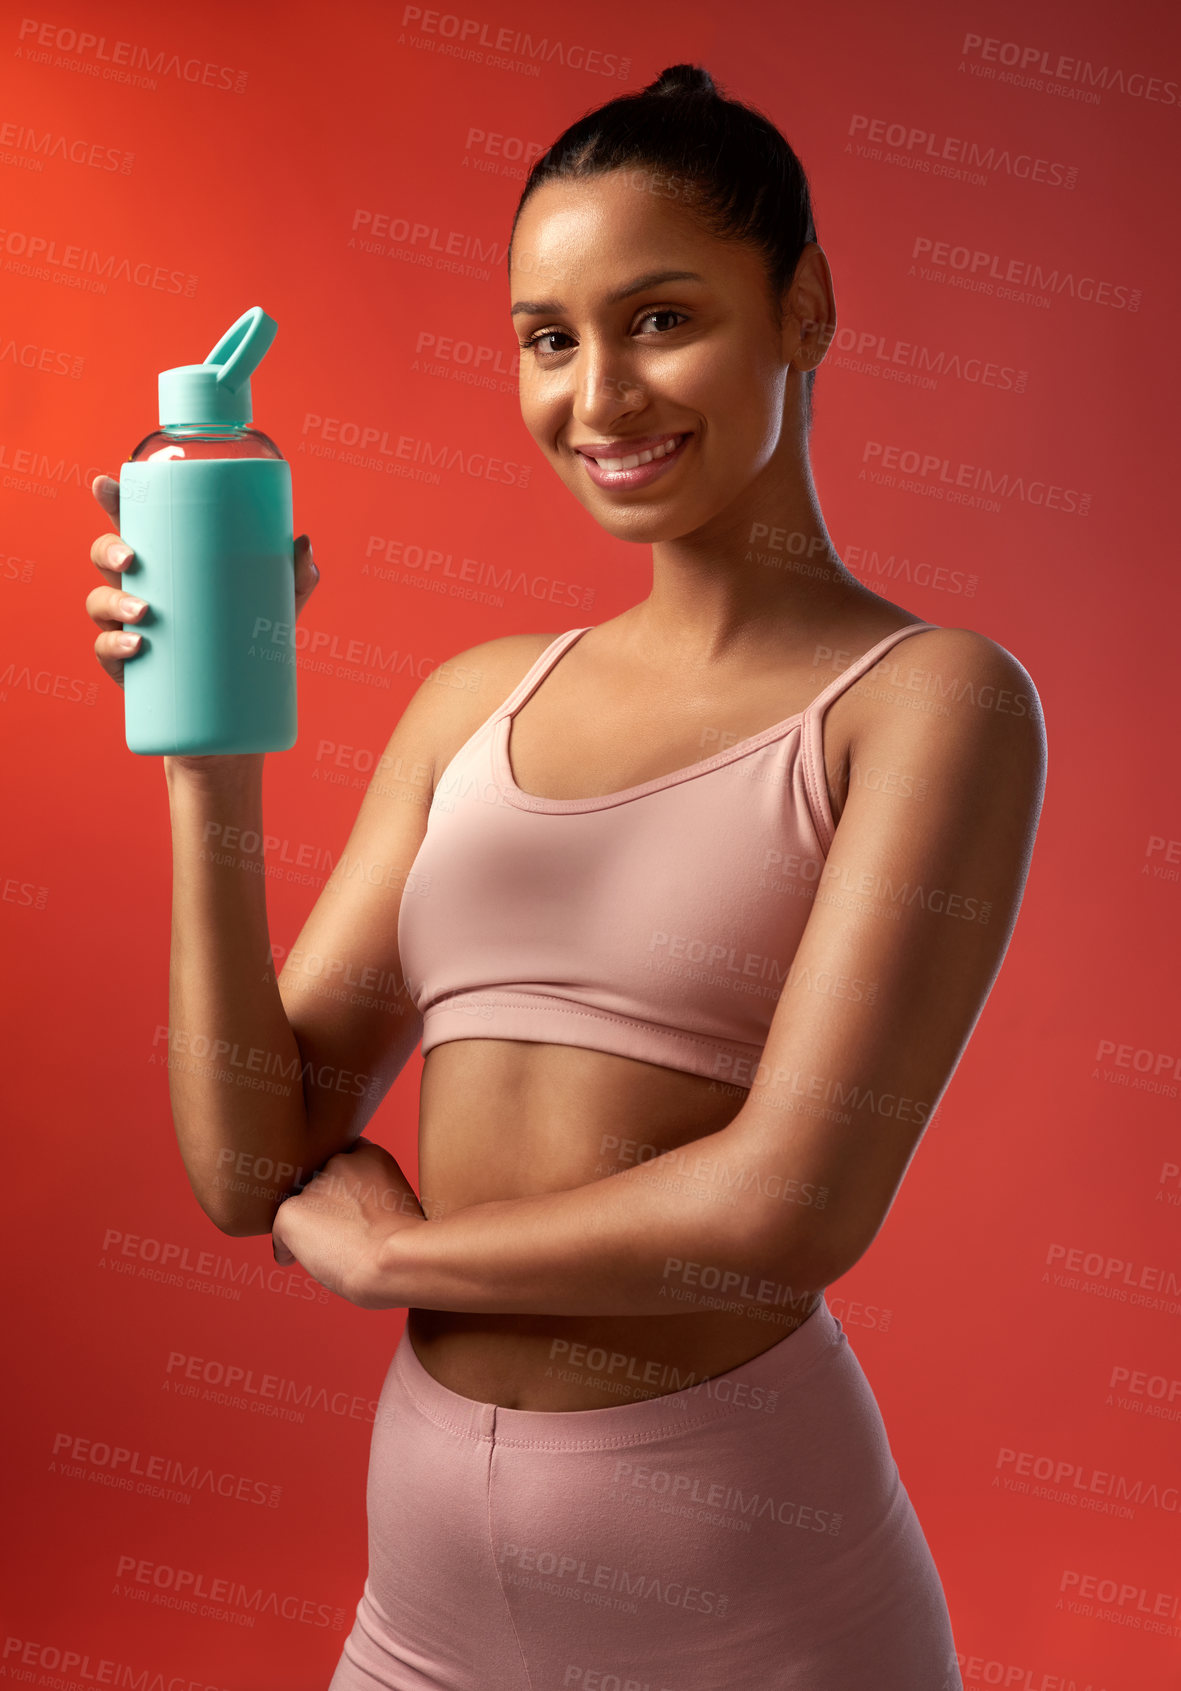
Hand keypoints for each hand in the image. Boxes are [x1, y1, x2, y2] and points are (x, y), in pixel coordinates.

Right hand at [85, 472, 318, 770]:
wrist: (232, 730)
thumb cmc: (250, 655)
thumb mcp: (276, 615)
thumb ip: (293, 579)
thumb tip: (303, 543)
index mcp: (169, 569)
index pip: (135, 526)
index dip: (114, 502)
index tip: (107, 482)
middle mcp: (141, 593)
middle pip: (106, 557)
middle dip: (108, 550)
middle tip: (132, 559)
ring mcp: (128, 630)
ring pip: (99, 602)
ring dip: (113, 602)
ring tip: (143, 614)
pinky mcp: (128, 670)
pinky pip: (106, 652)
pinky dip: (115, 646)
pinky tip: (134, 646)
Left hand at [271, 1137, 427, 1308]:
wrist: (394, 1261)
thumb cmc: (406, 1245)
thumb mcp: (400, 1204)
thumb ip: (374, 1195)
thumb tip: (354, 1219)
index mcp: (370, 1156)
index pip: (347, 1161)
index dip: (346, 1187)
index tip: (354, 1210)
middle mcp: (339, 1162)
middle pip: (321, 1184)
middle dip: (325, 1206)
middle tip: (342, 1235)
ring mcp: (313, 1185)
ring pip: (302, 1208)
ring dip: (310, 1227)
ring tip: (329, 1252)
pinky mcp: (292, 1210)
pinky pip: (280, 1232)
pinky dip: (287, 1248)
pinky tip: (296, 1260)